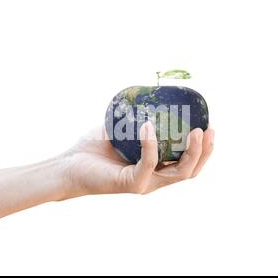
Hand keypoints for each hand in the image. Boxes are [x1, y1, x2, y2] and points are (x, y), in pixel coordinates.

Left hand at [58, 122, 214, 199]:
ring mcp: (144, 183)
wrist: (69, 166)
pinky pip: (148, 165)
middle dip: (205, 151)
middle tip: (209, 129)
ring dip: (191, 152)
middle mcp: (154, 178)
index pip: (187, 162)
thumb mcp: (122, 129)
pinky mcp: (131, 184)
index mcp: (156, 168)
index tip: (208, 125)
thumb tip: (149, 92)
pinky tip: (148, 126)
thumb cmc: (93, 148)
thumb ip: (137, 117)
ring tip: (195, 131)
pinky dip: (151, 145)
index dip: (203, 149)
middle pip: (190, 170)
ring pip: (179, 173)